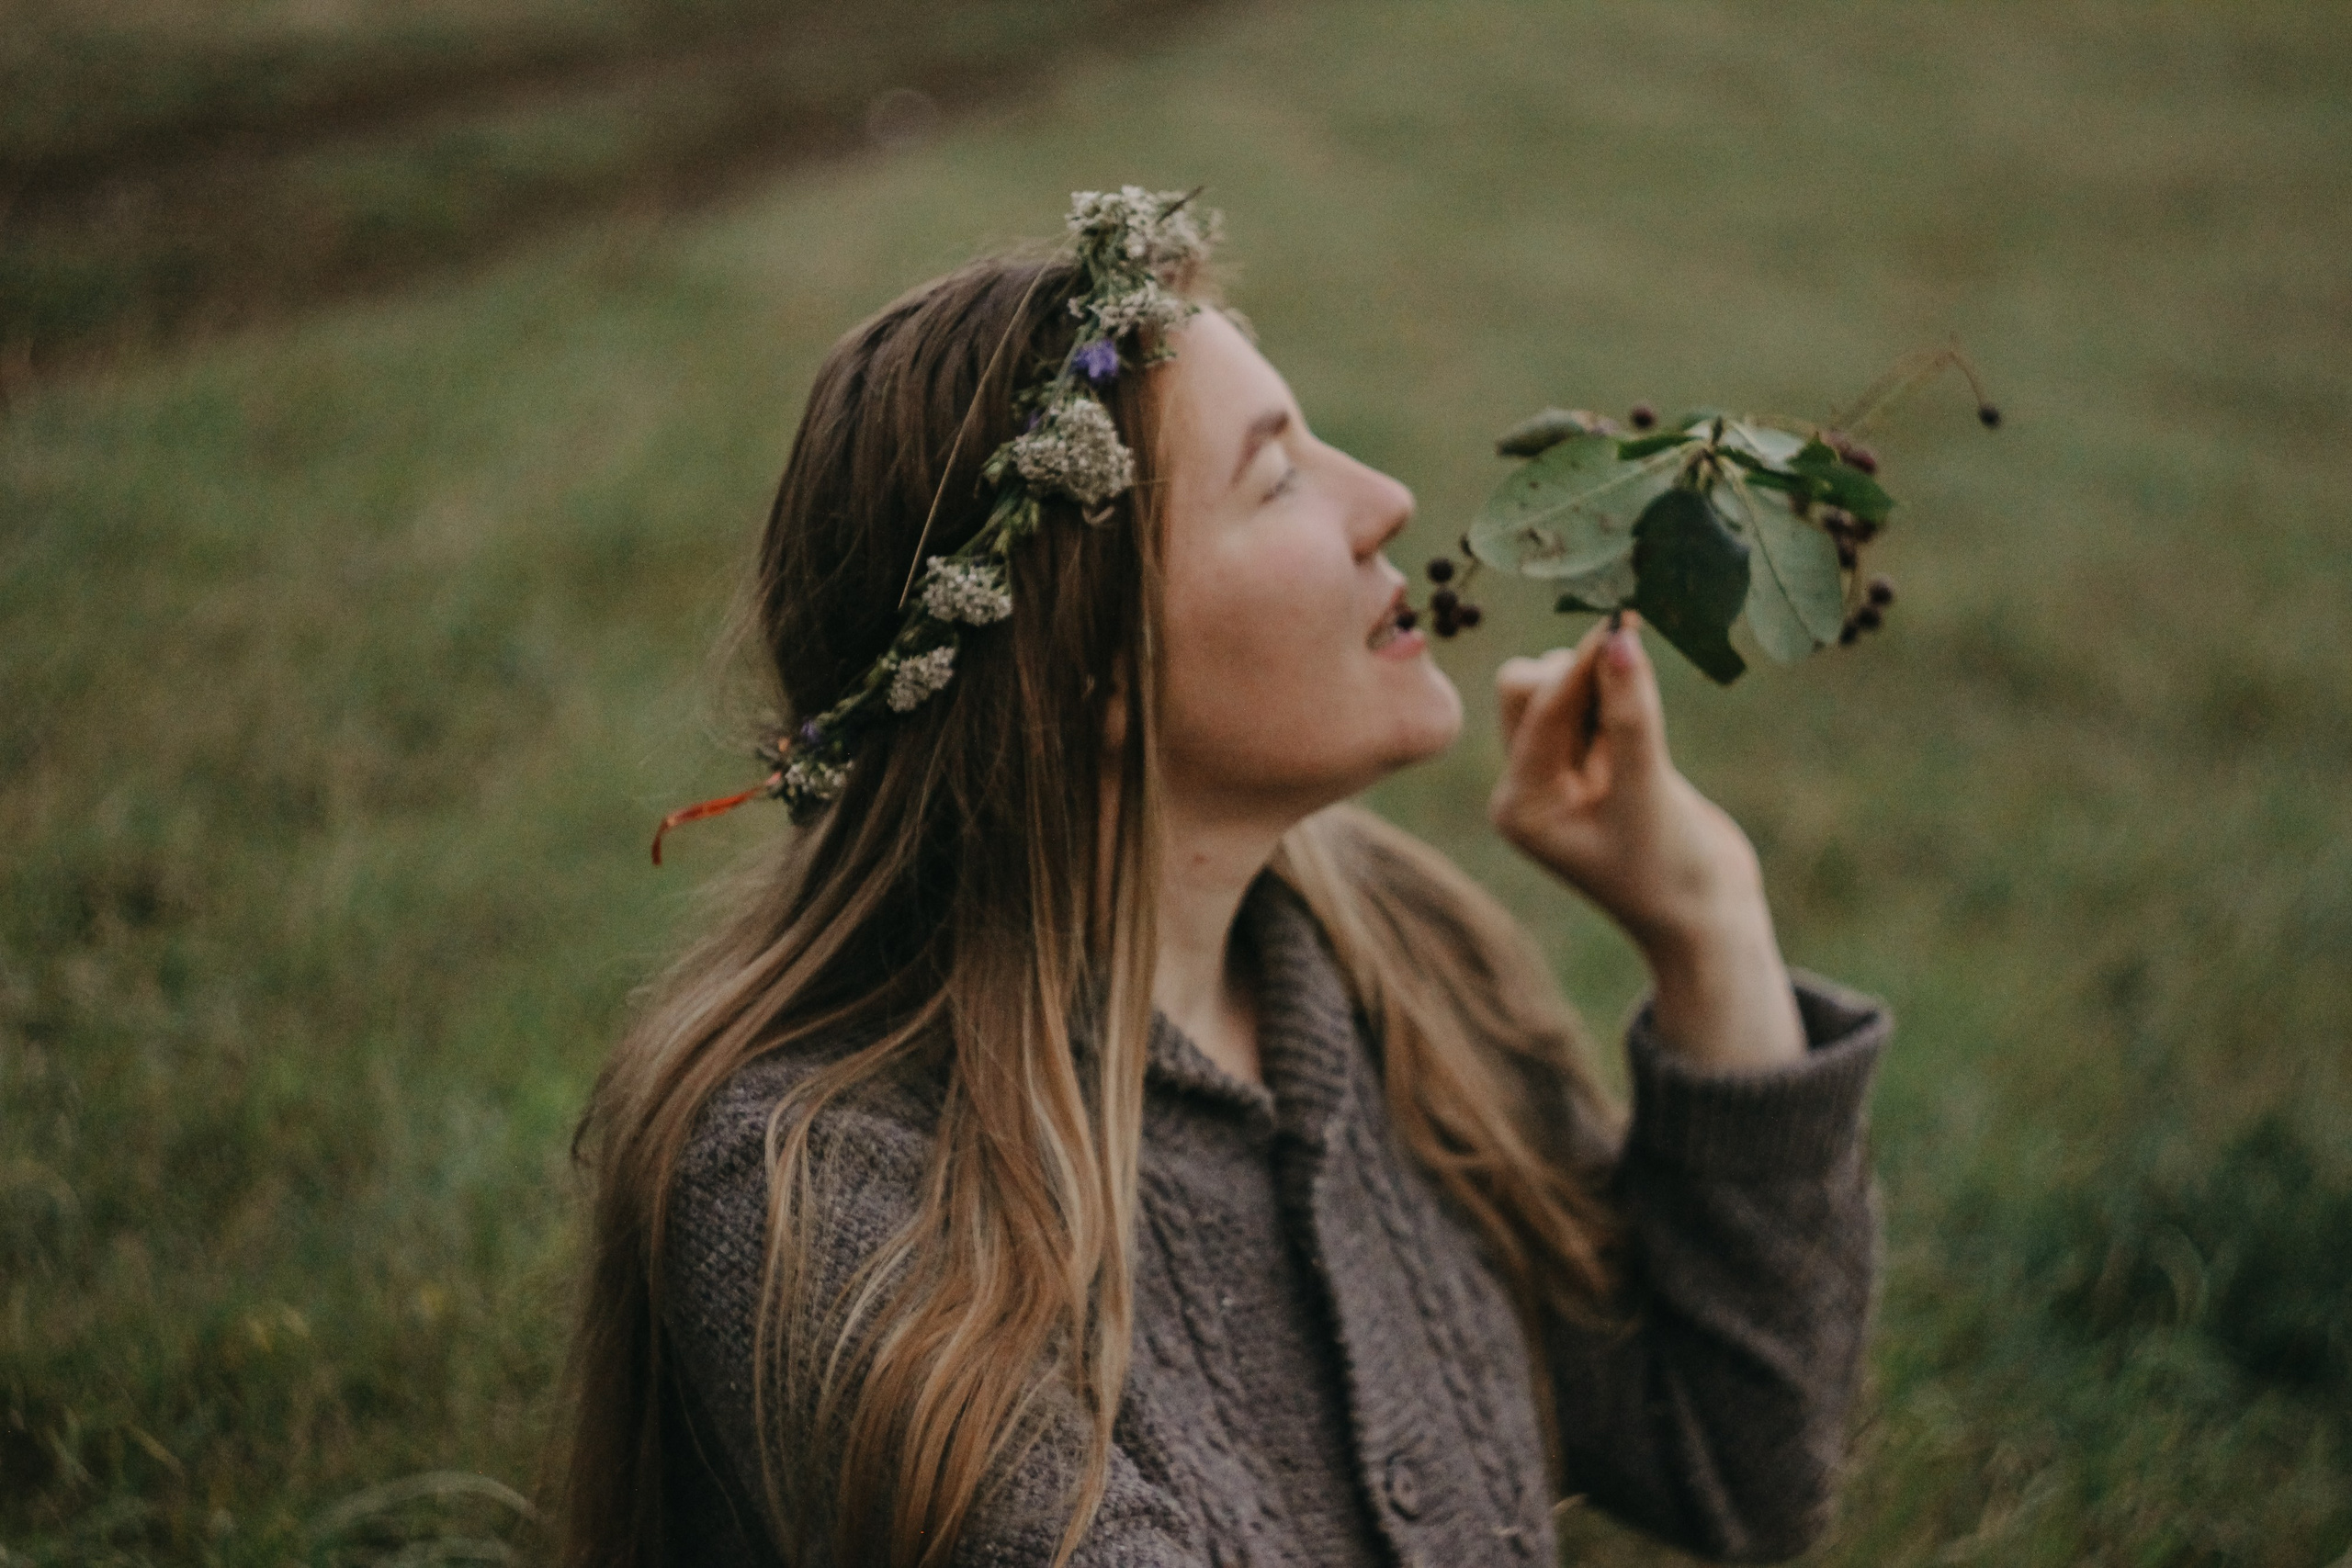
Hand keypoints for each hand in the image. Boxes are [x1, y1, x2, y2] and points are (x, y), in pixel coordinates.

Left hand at [1489, 614, 1804, 1070]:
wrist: (1708, 921)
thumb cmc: (1673, 871)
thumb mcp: (1649, 791)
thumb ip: (1631, 714)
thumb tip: (1617, 635)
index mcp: (1522, 804)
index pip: (1538, 712)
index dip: (1580, 664)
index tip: (1620, 616)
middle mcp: (1528, 787)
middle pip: (1531, 692)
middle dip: (1581, 669)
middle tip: (1634, 645)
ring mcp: (1561, 775)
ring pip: (1563, 692)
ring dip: (1601, 677)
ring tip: (1645, 692)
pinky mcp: (1597, 764)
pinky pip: (1595, 705)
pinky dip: (1618, 688)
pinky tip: (1645, 682)